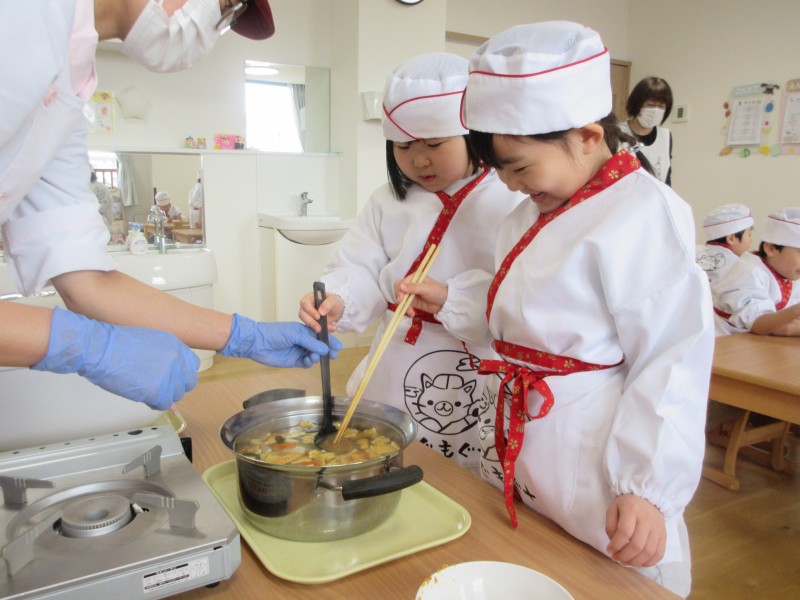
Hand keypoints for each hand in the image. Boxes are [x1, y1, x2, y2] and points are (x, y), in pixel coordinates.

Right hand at [32, 307, 198, 410]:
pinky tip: (141, 394)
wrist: (100, 349)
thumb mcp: (151, 339)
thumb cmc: (117, 344)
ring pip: (175, 395)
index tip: (174, 378)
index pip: (193, 365)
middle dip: (175, 387)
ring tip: (145, 388)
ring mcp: (168, 376)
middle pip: (187, 383)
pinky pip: (163, 404)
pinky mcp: (157, 391)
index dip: (182, 374)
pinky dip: (152, 402)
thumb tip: (170, 368)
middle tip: (159, 387)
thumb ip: (166, 353)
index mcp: (175, 346)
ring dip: (162, 395)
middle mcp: (176, 360)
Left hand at [220, 313, 342, 367]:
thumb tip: (325, 349)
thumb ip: (310, 342)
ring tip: (316, 356)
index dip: (330, 340)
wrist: (258, 343)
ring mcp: (299, 351)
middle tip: (335, 354)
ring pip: (314, 355)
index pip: (320, 335)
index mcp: (304, 331)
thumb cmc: (275, 333)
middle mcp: (303, 341)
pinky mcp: (294, 361)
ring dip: (317, 356)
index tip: (339, 345)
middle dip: (327, 350)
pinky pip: (306, 363)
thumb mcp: (295, 334)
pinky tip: (309, 360)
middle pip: (319, 346)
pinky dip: (309, 362)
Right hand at [298, 292, 344, 332]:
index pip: (304, 303)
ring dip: (315, 328)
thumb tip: (321, 312)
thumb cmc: (333, 302)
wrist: (337, 311)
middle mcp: (306, 307)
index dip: (310, 310)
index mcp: (310, 298)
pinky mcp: (310, 324)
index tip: (318, 317)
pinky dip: (320, 331)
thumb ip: (327, 304)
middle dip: (311, 322)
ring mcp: (307, 316)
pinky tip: (329, 330)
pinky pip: (311, 328)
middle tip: (319, 328)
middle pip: (302, 314)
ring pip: (306, 323)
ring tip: (327, 329)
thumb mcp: (333, 300)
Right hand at [395, 275, 447, 316]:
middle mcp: (411, 285)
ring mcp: (412, 294)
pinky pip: (406, 306)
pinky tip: (412, 313)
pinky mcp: (413, 302)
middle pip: (400, 291)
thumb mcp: (425, 288)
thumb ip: (413, 288)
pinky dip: (407, 310)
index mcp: (415, 277)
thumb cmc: (437, 292)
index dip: (399, 290)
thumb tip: (401, 286)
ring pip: (402, 299)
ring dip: (404, 306)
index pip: (402, 282)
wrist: (444, 303)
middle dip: (400, 298)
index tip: (400, 298)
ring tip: (410, 311)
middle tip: (402, 304)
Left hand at [605, 494, 666, 566]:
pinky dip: (648, 562)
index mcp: (632, 509)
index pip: (624, 532)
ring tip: (625, 562)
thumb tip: (614, 545)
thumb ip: (610, 526)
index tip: (609, 550)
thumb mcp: (613, 509)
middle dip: (624, 556)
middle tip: (616, 558)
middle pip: (637, 545)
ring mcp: (658, 528)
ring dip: (635, 562)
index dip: (616, 545)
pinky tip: (638, 562)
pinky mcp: (664, 535)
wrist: (647, 499)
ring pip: (649, 552)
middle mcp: (647, 519)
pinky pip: (659, 554)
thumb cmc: (627, 505)